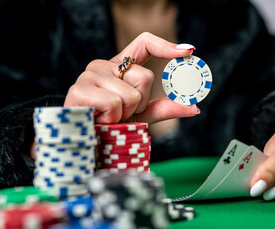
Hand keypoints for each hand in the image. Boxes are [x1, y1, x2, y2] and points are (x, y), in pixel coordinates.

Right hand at [64, 32, 199, 122]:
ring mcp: (90, 74)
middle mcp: (104, 65)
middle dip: (140, 103)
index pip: (144, 43)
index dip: (166, 45)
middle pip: (145, 77)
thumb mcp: (141, 115)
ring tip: (108, 117)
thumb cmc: (111, 124)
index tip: (188, 52)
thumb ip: (165, 108)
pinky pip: (115, 103)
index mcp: (120, 67)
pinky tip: (99, 119)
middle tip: (122, 112)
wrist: (84, 140)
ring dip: (125, 114)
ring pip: (131, 94)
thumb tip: (194, 108)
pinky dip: (112, 119)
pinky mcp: (80, 89)